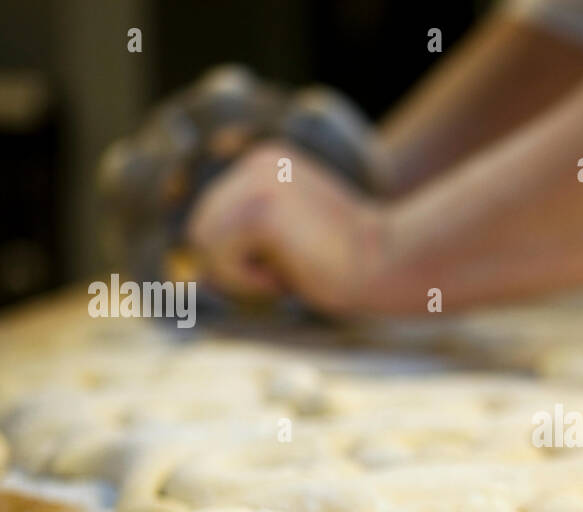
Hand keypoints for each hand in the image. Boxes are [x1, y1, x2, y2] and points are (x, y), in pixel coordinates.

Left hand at [185, 141, 380, 315]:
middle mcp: (257, 161)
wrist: (392, 262)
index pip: (214, 218)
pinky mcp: (259, 208)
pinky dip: (246, 279)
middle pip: (200, 228)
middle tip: (289, 272)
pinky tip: (288, 273)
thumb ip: (246, 242)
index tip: (290, 261)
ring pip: (204, 241)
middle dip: (234, 265)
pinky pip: (218, 255)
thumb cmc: (349, 264)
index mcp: (265, 162)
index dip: (240, 256)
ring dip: (240, 274)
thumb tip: (190, 277)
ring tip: (288, 271)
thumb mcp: (287, 243)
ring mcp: (258, 181)